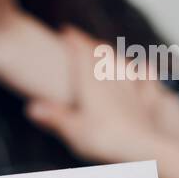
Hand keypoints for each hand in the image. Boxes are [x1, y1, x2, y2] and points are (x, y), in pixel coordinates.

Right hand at [25, 26, 178, 163]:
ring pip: (122, 63)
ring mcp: (132, 89)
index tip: (66, 30)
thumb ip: (53, 117)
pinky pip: (147, 80)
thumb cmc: (105, 139)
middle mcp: (112, 80)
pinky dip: (144, 70)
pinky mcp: (147, 101)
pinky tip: (145, 66)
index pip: (82, 53)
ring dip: (113, 54)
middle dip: (91, 44)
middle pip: (102, 54)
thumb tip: (31, 108)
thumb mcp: (73, 130)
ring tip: (107, 50)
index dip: (74, 39)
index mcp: (91, 83)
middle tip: (83, 39)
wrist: (142, 148)